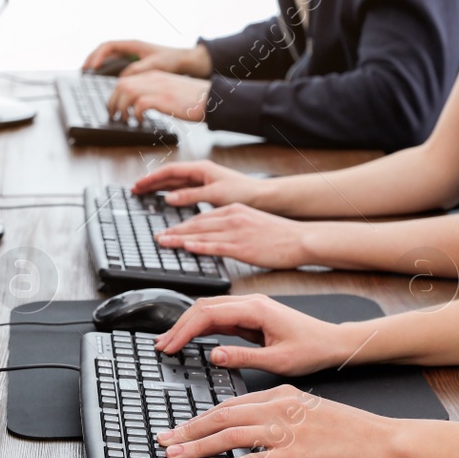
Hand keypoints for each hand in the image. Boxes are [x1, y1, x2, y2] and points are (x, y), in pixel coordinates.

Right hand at [83, 39, 210, 77]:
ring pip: (107, 56)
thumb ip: (139, 70)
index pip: (109, 46)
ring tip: (86, 73)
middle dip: (91, 58)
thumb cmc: (171, 60)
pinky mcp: (131, 63)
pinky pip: (113, 64)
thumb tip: (123, 78)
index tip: (94, 67)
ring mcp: (129, 55)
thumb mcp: (155, 65)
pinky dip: (104, 69)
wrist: (183, 61)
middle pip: (104, 50)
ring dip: (96, 63)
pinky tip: (100, 78)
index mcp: (133, 44)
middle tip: (83, 70)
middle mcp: (129, 48)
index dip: (98, 55)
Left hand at [108, 71, 210, 122]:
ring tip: (124, 119)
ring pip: (126, 92)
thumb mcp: (169, 90)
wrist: (211, 98)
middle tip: (113, 115)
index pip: (125, 80)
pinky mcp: (164, 99)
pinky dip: (136, 114)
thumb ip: (154, 92)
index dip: (115, 94)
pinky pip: (140, 103)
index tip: (114, 107)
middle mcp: (154, 78)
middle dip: (113, 101)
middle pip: (121, 84)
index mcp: (154, 75)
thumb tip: (139, 105)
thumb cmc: (192, 98)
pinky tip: (140, 121)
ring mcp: (158, 87)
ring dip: (121, 107)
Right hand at [131, 160, 268, 207]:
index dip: (153, 177)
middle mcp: (200, 172)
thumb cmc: (243, 191)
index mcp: (201, 168)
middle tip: (135, 189)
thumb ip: (190, 196)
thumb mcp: (214, 194)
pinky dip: (170, 192)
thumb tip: (169, 197)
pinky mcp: (206, 189)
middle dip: (151, 181)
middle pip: (169, 175)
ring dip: (159, 187)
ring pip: (175, 182)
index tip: (139, 184)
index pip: (170, 170)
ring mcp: (202, 180)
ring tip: (143, 192)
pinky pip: (182, 189)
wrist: (261, 196)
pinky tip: (163, 197)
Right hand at [152, 293, 347, 374]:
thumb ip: (243, 356)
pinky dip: (201, 327)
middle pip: (203, 307)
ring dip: (187, 325)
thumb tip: (213, 355)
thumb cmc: (311, 349)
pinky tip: (190, 338)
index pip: (208, 314)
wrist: (332, 343)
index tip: (169, 346)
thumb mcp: (277, 360)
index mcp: (256, 309)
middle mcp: (250, 303)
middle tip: (161, 346)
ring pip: (209, 311)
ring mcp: (249, 308)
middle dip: (179, 325)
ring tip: (169, 342)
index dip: (184, 329)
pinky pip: (219, 318)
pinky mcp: (251, 316)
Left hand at [154, 204, 311, 268]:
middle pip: (196, 223)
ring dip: (179, 238)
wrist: (300, 238)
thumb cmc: (280, 235)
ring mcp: (236, 231)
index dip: (183, 224)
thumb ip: (234, 226)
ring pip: (201, 233)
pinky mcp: (241, 246)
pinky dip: (198, 246)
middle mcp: (232, 217)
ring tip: (163, 242)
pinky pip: (214, 246)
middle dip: (175, 230)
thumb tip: (219, 236)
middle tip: (158, 236)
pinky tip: (185, 247)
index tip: (169, 229)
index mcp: (235, 210)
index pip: (202, 217)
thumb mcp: (253, 222)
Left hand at [157, 385, 402, 457]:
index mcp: (283, 396)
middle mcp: (280, 408)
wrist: (381, 442)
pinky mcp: (293, 455)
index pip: (231, 404)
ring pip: (230, 434)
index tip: (181, 427)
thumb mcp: (312, 413)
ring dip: (198, 446)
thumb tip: (257, 433)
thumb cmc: (351, 433)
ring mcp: (286, 431)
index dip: (201, 417)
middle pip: (222, 415)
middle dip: (189, 429)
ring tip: (176, 456)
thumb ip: (283, 418)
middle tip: (166, 440)